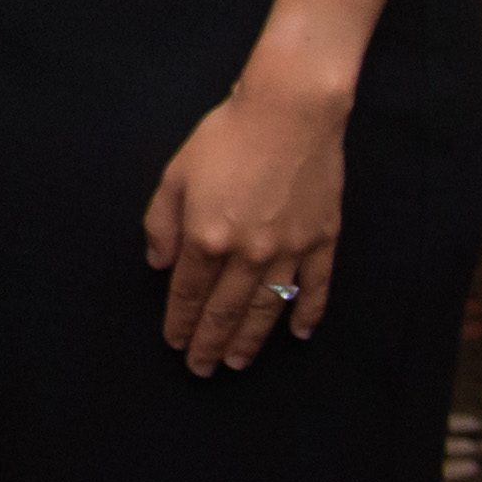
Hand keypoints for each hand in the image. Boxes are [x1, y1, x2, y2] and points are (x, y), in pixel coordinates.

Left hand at [145, 82, 345, 372]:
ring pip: (267, 309)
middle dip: (211, 343)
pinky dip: (308, 315)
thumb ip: (162, 224)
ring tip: (238, 363)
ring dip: (251, 340)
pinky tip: (299, 334)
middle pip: (225, 310)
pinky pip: (316, 289)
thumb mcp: (176, 175)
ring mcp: (290, 251)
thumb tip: (158, 265)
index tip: (176, 343)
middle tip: (202, 368)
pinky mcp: (323, 241)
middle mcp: (248, 254)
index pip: (189, 293)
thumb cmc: (225, 138)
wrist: (289, 113)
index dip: (181, 322)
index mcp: (207, 237)